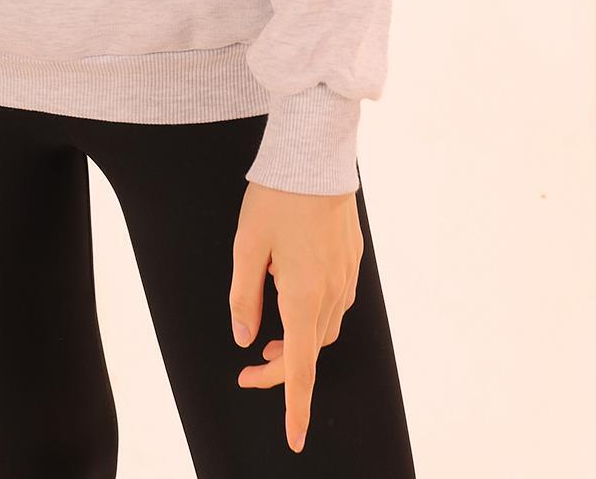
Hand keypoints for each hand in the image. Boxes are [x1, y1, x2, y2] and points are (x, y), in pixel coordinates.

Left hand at [229, 179, 363, 453]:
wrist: (315, 156)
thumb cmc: (277, 197)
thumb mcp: (246, 246)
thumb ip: (244, 297)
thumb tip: (244, 337)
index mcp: (303, 295)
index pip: (301, 367)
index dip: (294, 406)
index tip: (294, 439)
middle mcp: (331, 294)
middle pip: (310, 350)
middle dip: (282, 369)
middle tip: (248, 370)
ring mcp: (345, 278)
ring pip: (322, 328)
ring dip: (297, 342)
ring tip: (268, 340)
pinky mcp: (351, 262)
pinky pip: (332, 303)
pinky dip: (310, 315)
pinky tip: (288, 294)